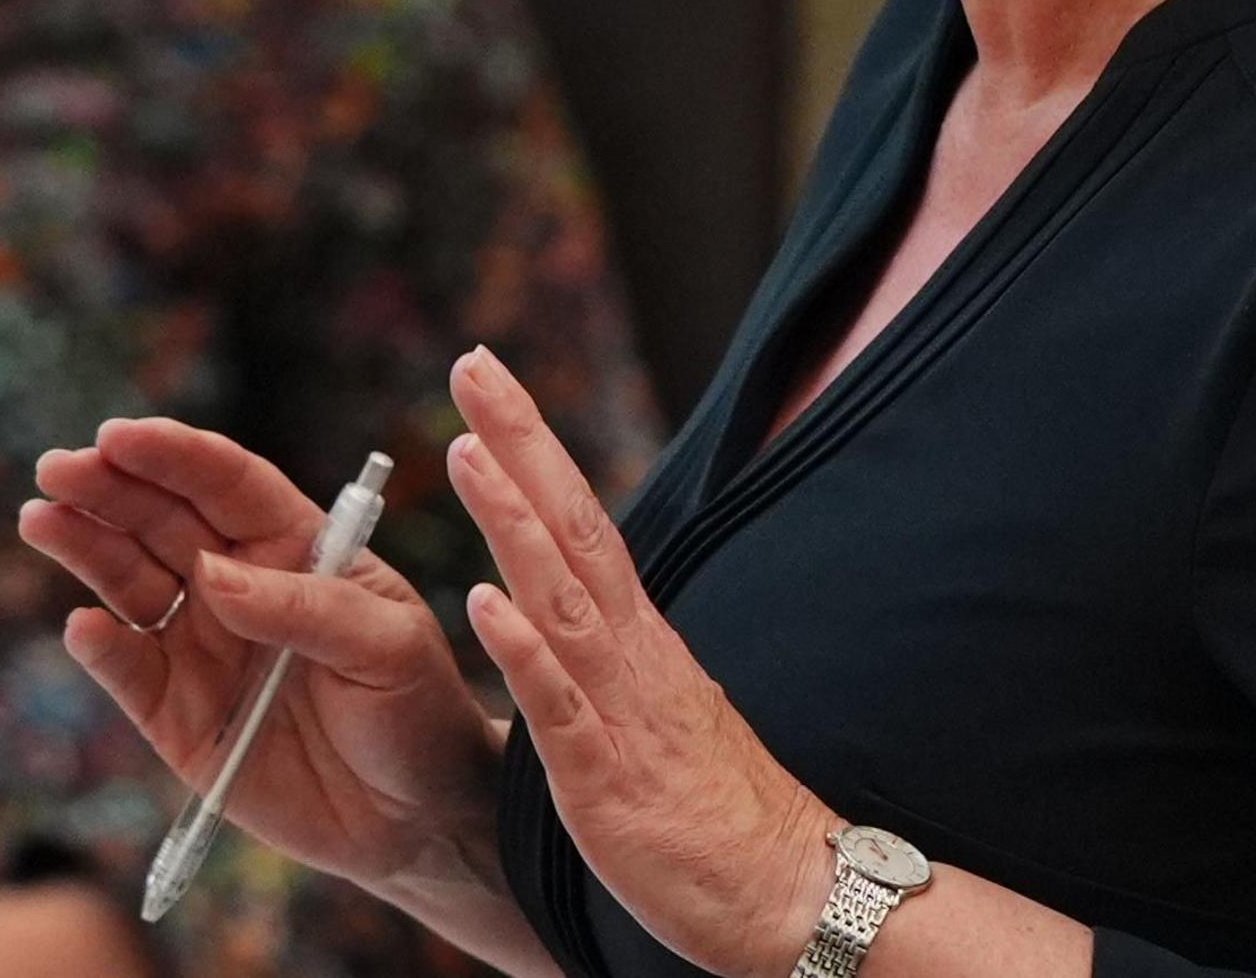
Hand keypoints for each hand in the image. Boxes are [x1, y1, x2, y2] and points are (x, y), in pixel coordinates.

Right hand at [19, 420, 519, 933]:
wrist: (414, 818)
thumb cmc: (416, 709)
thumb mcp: (385, 646)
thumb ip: (304, 608)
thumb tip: (211, 577)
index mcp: (293, 545)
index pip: (225, 483)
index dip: (172, 455)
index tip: (119, 436)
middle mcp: (236, 583)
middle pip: (161, 519)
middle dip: (108, 488)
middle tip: (57, 469)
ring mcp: (199, 645)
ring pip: (128, 581)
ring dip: (84, 548)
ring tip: (43, 518)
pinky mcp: (173, 714)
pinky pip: (127, 670)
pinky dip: (99, 648)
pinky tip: (84, 626)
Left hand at [446, 349, 836, 977]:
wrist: (790, 892)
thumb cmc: (717, 816)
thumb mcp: (657, 718)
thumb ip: (612, 665)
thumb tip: (564, 617)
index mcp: (638, 643)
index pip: (581, 523)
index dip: (533, 451)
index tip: (487, 385)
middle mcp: (632, 656)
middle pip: (573, 527)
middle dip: (522, 442)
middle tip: (473, 363)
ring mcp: (620, 711)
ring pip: (562, 598)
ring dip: (514, 521)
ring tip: (465, 451)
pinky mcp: (606, 779)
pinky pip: (559, 707)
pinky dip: (524, 651)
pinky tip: (482, 603)